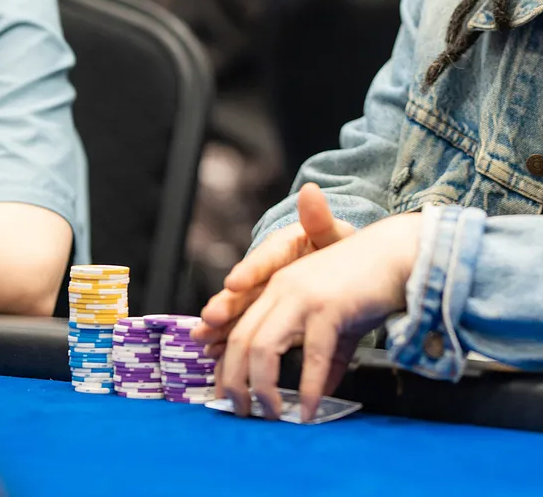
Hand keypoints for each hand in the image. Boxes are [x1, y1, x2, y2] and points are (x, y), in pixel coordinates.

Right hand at [193, 184, 353, 353]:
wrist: (339, 267)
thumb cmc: (333, 249)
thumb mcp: (333, 235)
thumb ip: (321, 221)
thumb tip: (310, 190)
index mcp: (283, 247)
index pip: (266, 257)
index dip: (250, 270)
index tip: (234, 282)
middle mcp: (265, 270)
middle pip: (245, 287)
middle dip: (228, 303)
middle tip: (211, 316)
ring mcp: (260, 293)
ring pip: (238, 310)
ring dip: (221, 324)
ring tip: (203, 336)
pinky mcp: (261, 314)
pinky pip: (244, 328)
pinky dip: (229, 340)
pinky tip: (214, 352)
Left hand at [216, 211, 422, 422]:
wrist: (402, 252)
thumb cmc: (371, 282)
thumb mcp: (339, 321)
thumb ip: (326, 355)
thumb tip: (320, 393)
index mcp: (278, 287)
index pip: (239, 328)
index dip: (227, 364)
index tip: (226, 396)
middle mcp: (282, 287)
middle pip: (241, 339)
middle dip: (234, 381)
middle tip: (241, 412)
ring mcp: (303, 295)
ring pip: (262, 347)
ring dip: (262, 387)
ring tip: (272, 414)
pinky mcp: (329, 306)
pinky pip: (311, 355)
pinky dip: (308, 387)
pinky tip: (309, 408)